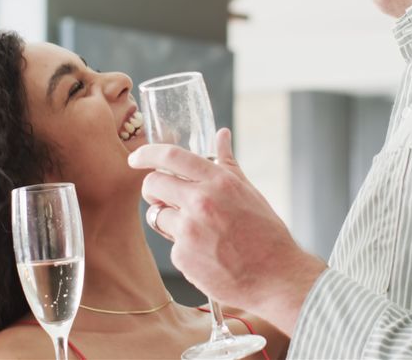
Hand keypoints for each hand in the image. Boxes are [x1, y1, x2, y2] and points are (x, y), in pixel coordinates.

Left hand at [129, 128, 324, 333]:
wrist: (275, 276)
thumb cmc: (265, 233)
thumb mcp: (248, 191)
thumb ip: (227, 162)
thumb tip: (221, 135)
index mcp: (218, 181)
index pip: (171, 156)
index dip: (147, 153)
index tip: (135, 158)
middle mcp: (201, 202)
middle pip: (153, 184)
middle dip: (152, 189)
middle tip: (164, 197)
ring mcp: (189, 230)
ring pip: (157, 215)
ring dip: (168, 219)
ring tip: (195, 230)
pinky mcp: (182, 256)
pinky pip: (170, 244)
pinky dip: (183, 247)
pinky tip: (206, 253)